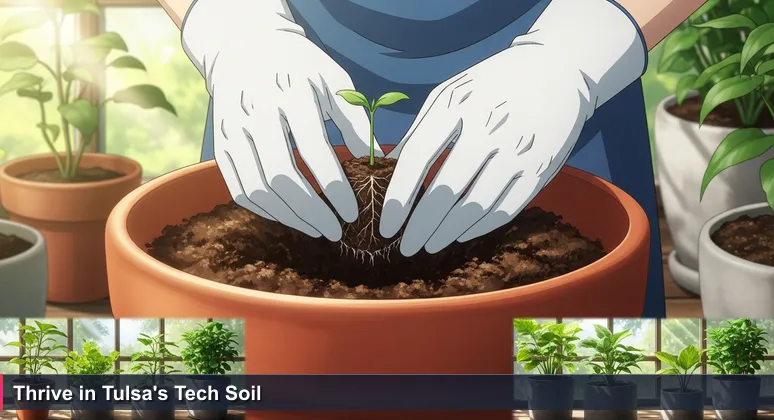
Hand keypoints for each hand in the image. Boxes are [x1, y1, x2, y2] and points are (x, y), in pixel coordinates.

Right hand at [182, 0, 379, 240]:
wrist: (244, 44)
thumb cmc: (300, 66)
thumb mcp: (334, 80)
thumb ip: (355, 120)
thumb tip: (377, 163)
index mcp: (291, 92)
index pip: (313, 151)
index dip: (334, 188)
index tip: (354, 212)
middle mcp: (256, 111)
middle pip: (282, 176)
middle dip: (312, 212)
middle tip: (336, 232)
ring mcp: (233, 129)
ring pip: (257, 188)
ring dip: (289, 217)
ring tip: (316, 230)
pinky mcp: (221, 144)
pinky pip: (239, 189)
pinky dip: (265, 210)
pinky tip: (289, 218)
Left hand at [379, 0, 646, 255]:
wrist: (557, 71)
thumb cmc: (491, 85)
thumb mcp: (450, 93)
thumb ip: (419, 130)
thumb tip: (389, 169)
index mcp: (458, 105)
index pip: (418, 158)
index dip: (398, 197)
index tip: (386, 226)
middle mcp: (489, 128)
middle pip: (446, 190)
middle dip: (420, 227)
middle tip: (405, 248)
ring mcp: (518, 151)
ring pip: (475, 206)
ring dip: (447, 233)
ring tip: (428, 246)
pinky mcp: (541, 169)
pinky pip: (506, 209)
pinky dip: (478, 227)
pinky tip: (460, 235)